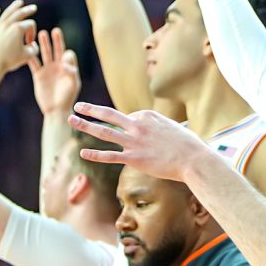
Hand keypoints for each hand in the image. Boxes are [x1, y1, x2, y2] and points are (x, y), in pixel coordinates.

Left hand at [0, 0, 38, 74]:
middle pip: (20, 13)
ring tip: (19, 1)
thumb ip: (34, 49)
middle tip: (33, 8)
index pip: (30, 24)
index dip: (32, 33)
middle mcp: (7, 24)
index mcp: (18, 28)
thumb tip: (33, 44)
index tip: (29, 43)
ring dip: (13, 7)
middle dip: (28, 10)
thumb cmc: (9, 61)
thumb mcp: (27, 56)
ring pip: (6, 13)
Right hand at [28, 27, 80, 114]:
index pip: (67, 54)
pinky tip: (27, 49)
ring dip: (43, 44)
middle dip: (55, 40)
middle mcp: (57, 66)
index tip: (64, 57)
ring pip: (45, 54)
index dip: (66, 53)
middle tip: (53, 30)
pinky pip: (33, 63)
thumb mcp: (73, 84)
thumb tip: (66, 58)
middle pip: (56, 50)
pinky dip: (30, 56)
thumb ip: (72, 71)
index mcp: (68, 67)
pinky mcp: (38, 75)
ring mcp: (47, 70)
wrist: (55, 109)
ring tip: (41, 33)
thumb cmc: (67, 97)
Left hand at [67, 102, 207, 181]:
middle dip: (90, 110)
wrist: (193, 159)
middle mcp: (138, 125)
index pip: (128, 117)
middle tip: (77, 106)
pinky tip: (83, 152)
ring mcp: (134, 141)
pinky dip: (95, 154)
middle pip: (109, 115)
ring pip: (104, 132)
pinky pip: (110, 156)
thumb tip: (160, 128)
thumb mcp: (173, 127)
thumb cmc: (188, 145)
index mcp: (147, 115)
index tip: (130, 133)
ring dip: (86, 125)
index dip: (125, 126)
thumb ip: (160, 126)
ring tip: (72, 120)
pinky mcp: (134, 158)